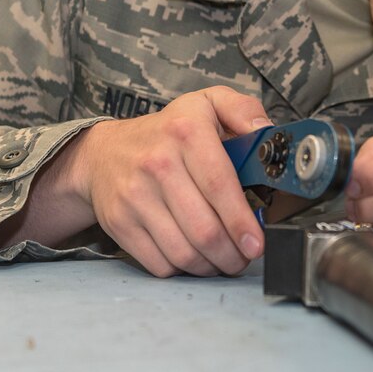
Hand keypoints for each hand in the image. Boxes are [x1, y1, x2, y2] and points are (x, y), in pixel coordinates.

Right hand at [49, 86, 269, 276]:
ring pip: (183, 252)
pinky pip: (159, 263)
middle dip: (232, 254)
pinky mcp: (119, 223)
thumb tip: (269, 133)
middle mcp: (157, 164)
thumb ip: (244, 110)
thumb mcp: (207, 102)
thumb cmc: (167, 132)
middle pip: (204, 229)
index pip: (219, 186)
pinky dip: (182, 269)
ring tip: (223, 259)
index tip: (257, 243)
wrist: (103, 152)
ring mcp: (135, 196)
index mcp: (185, 132)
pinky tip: (194, 257)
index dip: (241, 222)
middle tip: (244, 257)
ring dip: (211, 266)